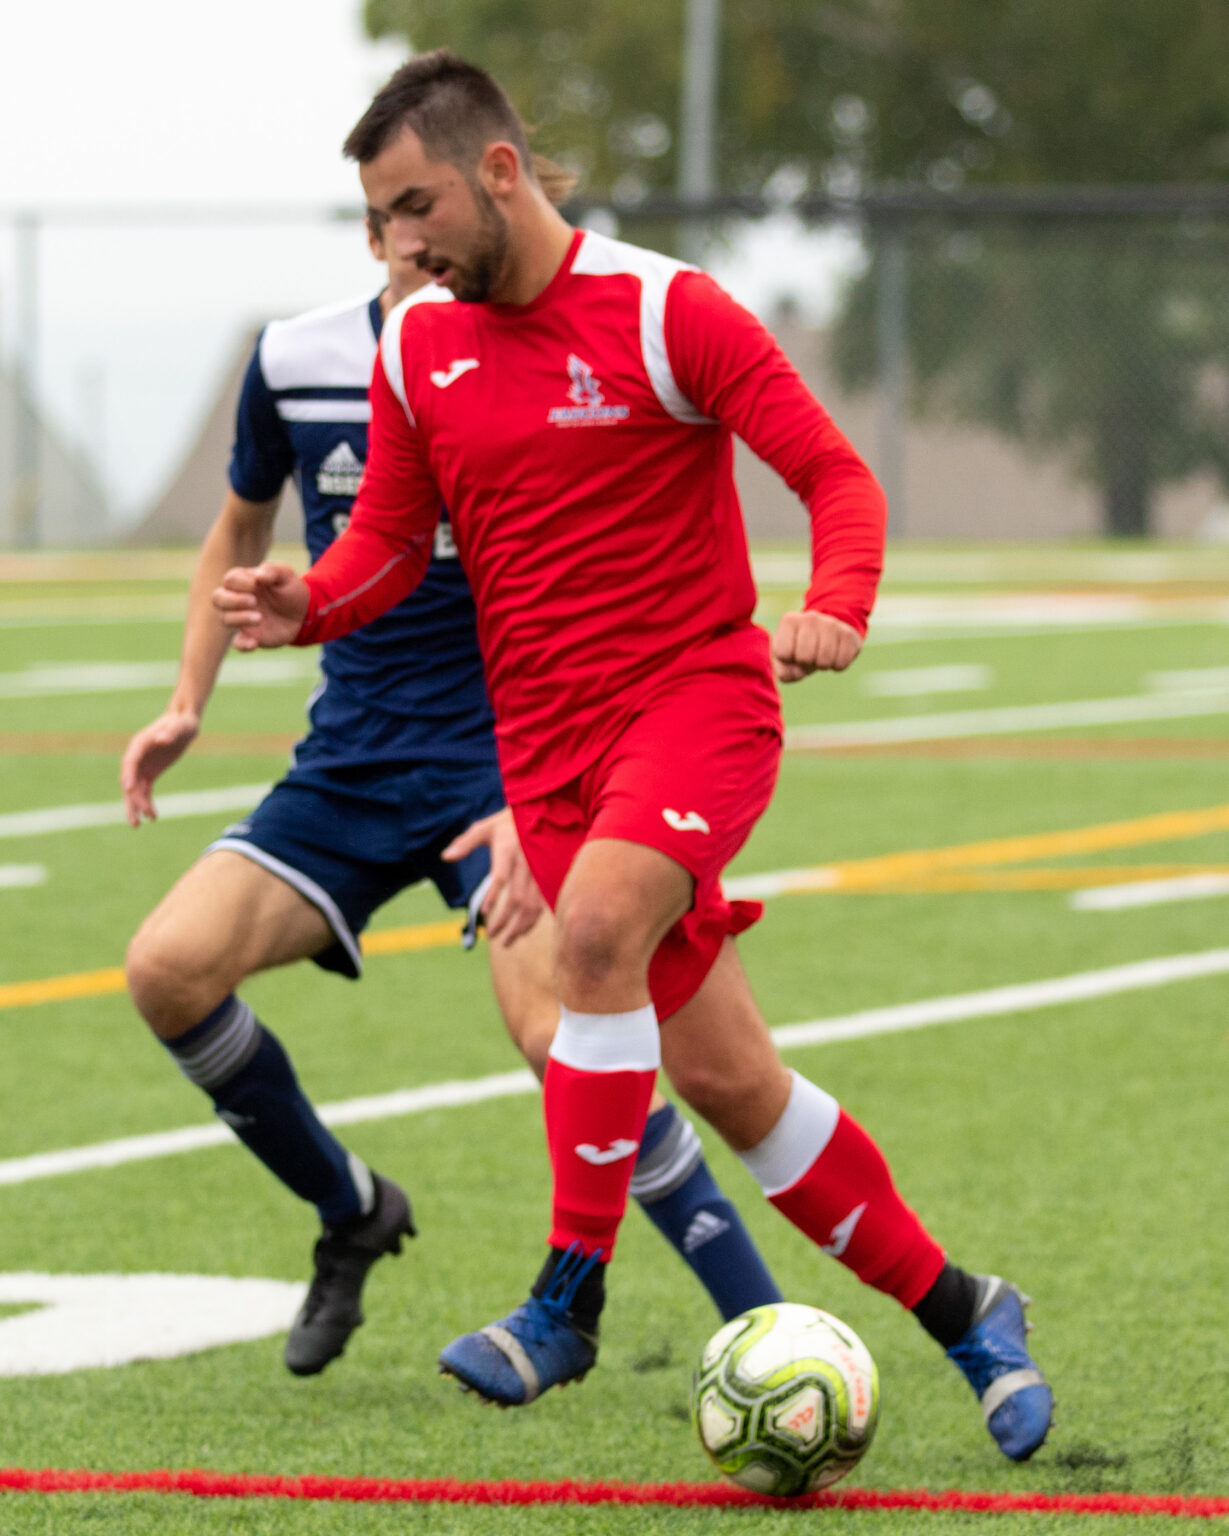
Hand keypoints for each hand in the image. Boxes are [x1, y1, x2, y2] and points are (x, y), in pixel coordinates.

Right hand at [120, 708, 200, 825]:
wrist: (184, 722)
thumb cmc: (182, 723)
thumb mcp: (180, 726)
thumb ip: (170, 732)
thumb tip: (161, 739)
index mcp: (140, 744)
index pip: (130, 761)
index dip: (128, 775)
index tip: (129, 789)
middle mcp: (137, 756)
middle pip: (129, 780)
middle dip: (130, 799)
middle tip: (133, 819)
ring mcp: (142, 766)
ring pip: (135, 789)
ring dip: (136, 806)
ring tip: (138, 824)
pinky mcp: (150, 772)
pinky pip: (145, 790)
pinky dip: (147, 803)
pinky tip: (152, 817)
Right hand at [211, 562, 308, 650]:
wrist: (303, 614)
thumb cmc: (290, 590)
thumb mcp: (287, 576)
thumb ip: (274, 571)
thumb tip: (258, 576)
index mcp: (244, 581)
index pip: (230, 579)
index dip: (240, 582)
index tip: (255, 584)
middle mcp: (237, 600)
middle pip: (218, 598)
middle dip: (232, 600)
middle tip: (253, 601)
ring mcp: (241, 619)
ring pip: (225, 619)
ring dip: (240, 618)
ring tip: (260, 618)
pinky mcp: (249, 636)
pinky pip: (237, 643)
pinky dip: (242, 644)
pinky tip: (254, 643)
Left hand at [443, 808, 544, 945]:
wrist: (541, 813)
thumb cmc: (506, 823)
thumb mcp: (484, 828)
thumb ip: (465, 842)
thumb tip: (445, 857)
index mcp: (508, 850)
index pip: (500, 877)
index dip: (493, 897)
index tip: (484, 914)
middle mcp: (526, 862)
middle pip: (517, 899)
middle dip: (505, 921)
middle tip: (493, 936)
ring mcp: (539, 871)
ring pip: (533, 905)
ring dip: (520, 926)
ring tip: (508, 941)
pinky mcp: (547, 877)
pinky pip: (543, 903)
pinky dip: (534, 920)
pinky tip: (524, 930)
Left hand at [772, 610, 862, 682]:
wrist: (826, 636)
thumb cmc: (799, 649)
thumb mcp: (784, 660)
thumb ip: (784, 671)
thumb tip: (796, 672)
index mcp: (790, 621)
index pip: (784, 653)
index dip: (788, 659)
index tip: (792, 651)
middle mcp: (811, 617)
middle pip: (804, 657)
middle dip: (806, 663)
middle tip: (808, 655)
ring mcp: (831, 623)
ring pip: (824, 660)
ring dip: (822, 665)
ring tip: (820, 655)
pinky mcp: (848, 634)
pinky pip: (841, 663)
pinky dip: (837, 666)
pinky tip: (835, 655)